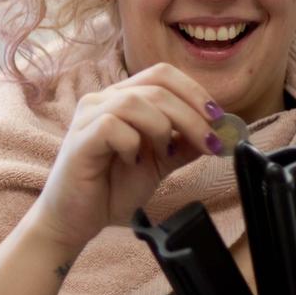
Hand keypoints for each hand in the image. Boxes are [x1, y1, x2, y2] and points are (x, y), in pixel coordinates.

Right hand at [31, 63, 221, 248]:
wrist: (77, 219)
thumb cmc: (112, 188)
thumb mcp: (159, 164)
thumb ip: (183, 146)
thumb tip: (219, 133)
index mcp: (122, 99)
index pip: (162, 75)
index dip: (194, 92)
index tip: (218, 119)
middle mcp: (103, 100)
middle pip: (156, 86)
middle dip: (191, 115)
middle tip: (209, 142)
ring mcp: (88, 117)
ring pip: (135, 101)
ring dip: (162, 128)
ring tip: (164, 155)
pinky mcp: (79, 139)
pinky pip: (112, 126)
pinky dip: (132, 144)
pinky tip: (132, 162)